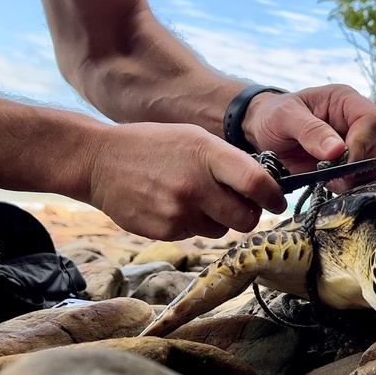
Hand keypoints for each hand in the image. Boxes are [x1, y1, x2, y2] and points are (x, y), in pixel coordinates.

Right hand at [88, 123, 286, 240]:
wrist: (99, 162)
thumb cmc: (153, 146)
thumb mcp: (193, 138)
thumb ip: (228, 161)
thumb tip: (263, 187)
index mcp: (207, 154)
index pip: (256, 184)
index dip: (272, 197)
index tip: (276, 202)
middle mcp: (195, 185)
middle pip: (245, 218)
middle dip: (247, 215)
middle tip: (238, 205)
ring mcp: (179, 211)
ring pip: (221, 231)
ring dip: (216, 220)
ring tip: (192, 198)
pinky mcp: (165, 231)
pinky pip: (195, 236)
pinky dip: (191, 225)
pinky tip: (171, 205)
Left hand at [242, 84, 375, 191]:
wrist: (264, 133)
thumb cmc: (274, 116)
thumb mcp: (284, 117)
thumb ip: (310, 131)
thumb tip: (338, 150)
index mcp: (346, 102)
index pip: (374, 121)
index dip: (362, 142)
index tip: (340, 159)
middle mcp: (358, 124)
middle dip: (357, 166)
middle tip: (330, 172)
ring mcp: (357, 147)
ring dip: (358, 180)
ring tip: (329, 180)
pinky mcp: (351, 168)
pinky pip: (366, 183)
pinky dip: (352, 189)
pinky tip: (330, 185)